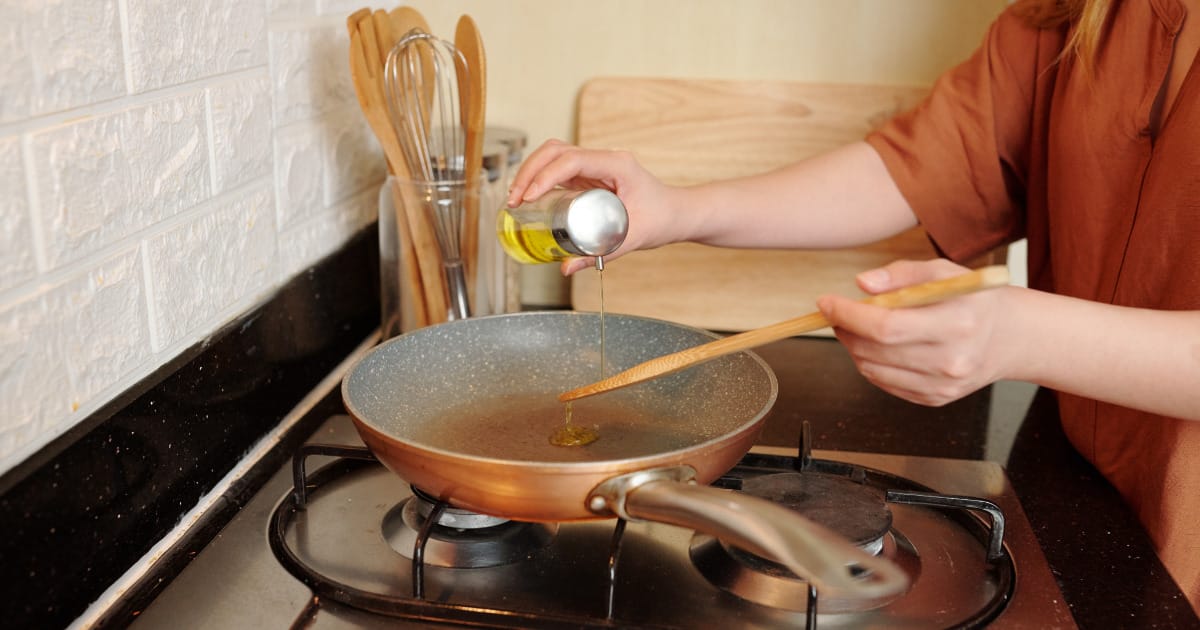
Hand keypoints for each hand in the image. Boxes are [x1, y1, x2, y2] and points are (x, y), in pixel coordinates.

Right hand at [506, 140, 682, 274]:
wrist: (677, 214)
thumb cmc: (662, 219)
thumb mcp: (631, 239)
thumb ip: (598, 254)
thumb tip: (565, 268)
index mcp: (617, 165)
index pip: (572, 160)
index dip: (545, 175)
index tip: (529, 196)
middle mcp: (604, 159)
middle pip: (557, 151)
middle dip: (530, 171)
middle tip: (515, 200)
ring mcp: (596, 165)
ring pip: (555, 155)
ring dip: (531, 171)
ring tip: (517, 198)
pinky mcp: (591, 175)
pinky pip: (560, 169)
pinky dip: (541, 178)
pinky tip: (529, 197)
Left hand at [816, 259, 1016, 405]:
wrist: (1012, 338)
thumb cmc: (975, 300)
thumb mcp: (945, 272)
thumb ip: (901, 275)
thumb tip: (863, 284)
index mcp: (956, 323)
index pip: (887, 326)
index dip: (848, 315)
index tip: (826, 303)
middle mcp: (951, 361)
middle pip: (875, 351)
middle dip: (845, 329)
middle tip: (837, 312)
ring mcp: (943, 385)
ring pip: (873, 370)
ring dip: (854, 347)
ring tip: (858, 327)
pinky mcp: (936, 399)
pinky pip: (886, 384)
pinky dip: (871, 364)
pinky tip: (880, 346)